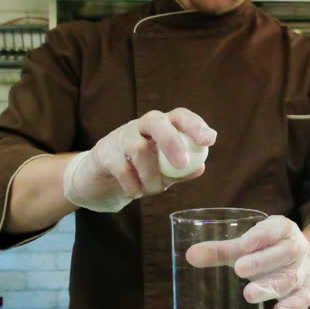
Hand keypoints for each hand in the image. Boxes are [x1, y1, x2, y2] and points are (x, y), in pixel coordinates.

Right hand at [63, 108, 215, 211]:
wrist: (100, 181)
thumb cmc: (137, 173)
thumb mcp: (162, 173)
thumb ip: (180, 171)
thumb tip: (201, 167)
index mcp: (160, 128)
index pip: (178, 116)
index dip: (194, 125)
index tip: (209, 140)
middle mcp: (139, 126)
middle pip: (155, 120)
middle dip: (171, 141)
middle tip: (182, 164)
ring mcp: (120, 137)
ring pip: (138, 148)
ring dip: (150, 176)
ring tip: (152, 190)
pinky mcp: (104, 152)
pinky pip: (122, 168)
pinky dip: (133, 185)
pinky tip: (136, 192)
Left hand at [186, 216, 309, 308]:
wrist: (308, 263)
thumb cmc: (269, 251)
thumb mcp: (248, 246)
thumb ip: (221, 251)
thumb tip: (190, 255)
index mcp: (282, 230)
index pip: (275, 228)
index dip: (261, 235)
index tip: (243, 244)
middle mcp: (295, 248)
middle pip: (283, 254)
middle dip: (261, 262)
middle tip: (239, 269)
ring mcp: (302, 271)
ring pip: (290, 278)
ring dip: (270, 287)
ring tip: (249, 294)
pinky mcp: (306, 291)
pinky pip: (303, 299)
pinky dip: (292, 306)